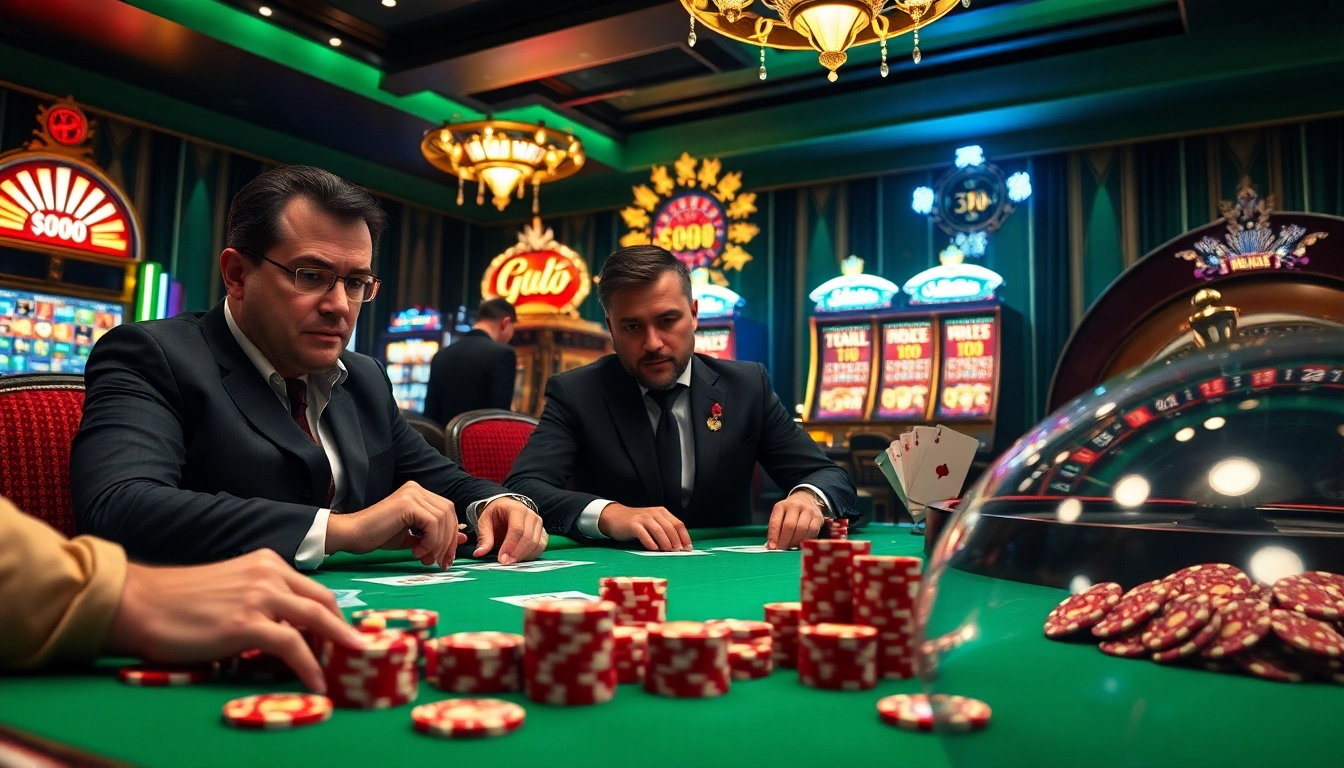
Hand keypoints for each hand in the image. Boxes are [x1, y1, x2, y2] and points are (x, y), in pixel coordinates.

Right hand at [102, 549, 366, 693]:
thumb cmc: (178, 601)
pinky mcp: (247, 624)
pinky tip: (318, 682)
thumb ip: (259, 600)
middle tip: (357, 650)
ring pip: (316, 619)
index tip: (344, 634)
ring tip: (353, 664)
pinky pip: (293, 646)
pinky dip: (310, 666)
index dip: (332, 614)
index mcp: (266, 563)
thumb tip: (283, 630)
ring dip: (338, 645)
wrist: (140, 604)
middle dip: (343, 628)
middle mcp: (269, 574)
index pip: (312, 590)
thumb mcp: (230, 589)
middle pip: (323, 602)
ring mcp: (260, 597)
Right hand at [326, 481, 467, 568]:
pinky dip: (430, 541)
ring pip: (443, 519)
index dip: (452, 536)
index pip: (448, 512)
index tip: (447, 558)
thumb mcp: (413, 538)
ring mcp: (413, 493)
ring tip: (425, 558)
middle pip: (449, 513)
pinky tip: (416, 552)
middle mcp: (417, 489)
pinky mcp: (407, 503)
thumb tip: (463, 538)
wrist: (353, 535)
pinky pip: (433, 523)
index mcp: (419, 494)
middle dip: (449, 541)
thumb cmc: (378, 536)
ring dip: (439, 544)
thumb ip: (435, 536)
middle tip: (441, 562)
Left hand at [474, 498, 547, 563]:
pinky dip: (532, 555)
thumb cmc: (495, 514)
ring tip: (511, 562)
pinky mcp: (542, 532)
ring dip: (524, 556)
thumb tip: (479, 553)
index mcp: (516, 509)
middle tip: (505, 563)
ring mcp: (538, 524)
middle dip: (517, 553)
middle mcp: (531, 515)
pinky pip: (541, 546)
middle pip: (528, 538)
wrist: (506, 508)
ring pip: (536, 543)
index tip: (502, 559)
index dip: (510, 546)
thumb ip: (484, 537)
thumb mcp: (485, 522)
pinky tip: (520, 559)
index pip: (517, 529)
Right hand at [598, 504, 692, 550]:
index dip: (684, 536)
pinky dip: (650, 542)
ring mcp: (643, 518)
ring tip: (667, 550)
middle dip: (676, 540)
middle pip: (670, 527)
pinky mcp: (632, 524)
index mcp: (662, 512)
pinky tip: (653, 548)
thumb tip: (679, 546)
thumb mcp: (653, 523)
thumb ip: (665, 531)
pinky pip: (643, 533)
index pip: (678, 524)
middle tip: (677, 551)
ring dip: (665, 541)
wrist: (614, 517)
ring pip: (659, 530)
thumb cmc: (636, 523)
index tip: (688, 548)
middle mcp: (654, 513)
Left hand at [766, 490, 825, 549]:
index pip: (775, 522)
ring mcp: (808, 510)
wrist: (806, 500)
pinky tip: (802, 544)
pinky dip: (806, 540)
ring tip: (792, 548)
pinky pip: (812, 531)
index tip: (772, 548)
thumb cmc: (790, 513)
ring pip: (801, 529)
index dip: (773, 536)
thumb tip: (772, 546)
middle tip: (783, 549)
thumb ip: (775, 530)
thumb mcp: (780, 516)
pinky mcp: (818, 517)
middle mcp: (794, 506)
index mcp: (781, 506)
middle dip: (785, 541)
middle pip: (789, 526)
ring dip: (796, 542)